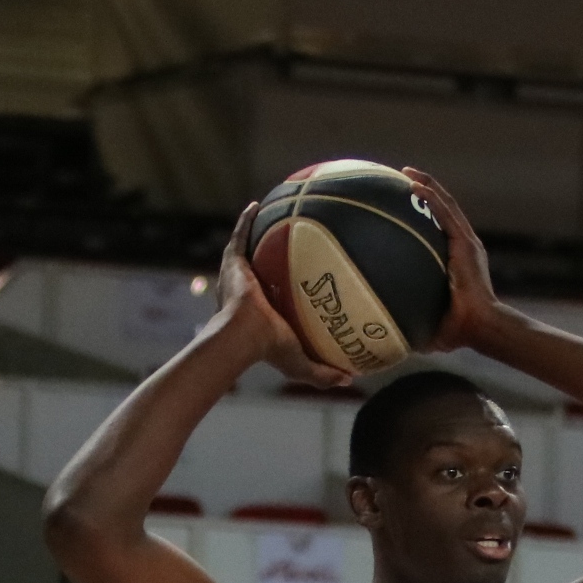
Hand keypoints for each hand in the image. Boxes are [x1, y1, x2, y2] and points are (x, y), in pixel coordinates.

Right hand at [215, 201, 353, 389]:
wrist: (242, 335)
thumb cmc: (269, 348)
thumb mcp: (301, 362)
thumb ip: (324, 372)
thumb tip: (350, 378)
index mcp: (264, 311)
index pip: (279, 295)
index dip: (289, 286)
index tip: (306, 276)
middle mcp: (250, 290)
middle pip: (264, 267)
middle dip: (274, 256)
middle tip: (293, 243)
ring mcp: (238, 275)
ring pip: (250, 248)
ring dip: (259, 233)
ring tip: (275, 215)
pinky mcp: (231, 263)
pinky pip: (239, 235)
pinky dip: (246, 220)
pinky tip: (258, 205)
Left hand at [402, 169, 500, 354]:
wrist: (482, 328)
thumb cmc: (459, 331)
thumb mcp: (429, 321)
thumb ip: (410, 318)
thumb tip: (382, 331)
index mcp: (460, 260)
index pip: (443, 228)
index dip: (428, 212)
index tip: (408, 201)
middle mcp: (466, 246)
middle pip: (445, 210)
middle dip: (426, 190)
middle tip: (405, 178)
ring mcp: (467, 244)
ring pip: (446, 205)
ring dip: (428, 186)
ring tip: (407, 173)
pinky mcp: (466, 245)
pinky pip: (445, 215)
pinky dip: (431, 198)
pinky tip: (415, 185)